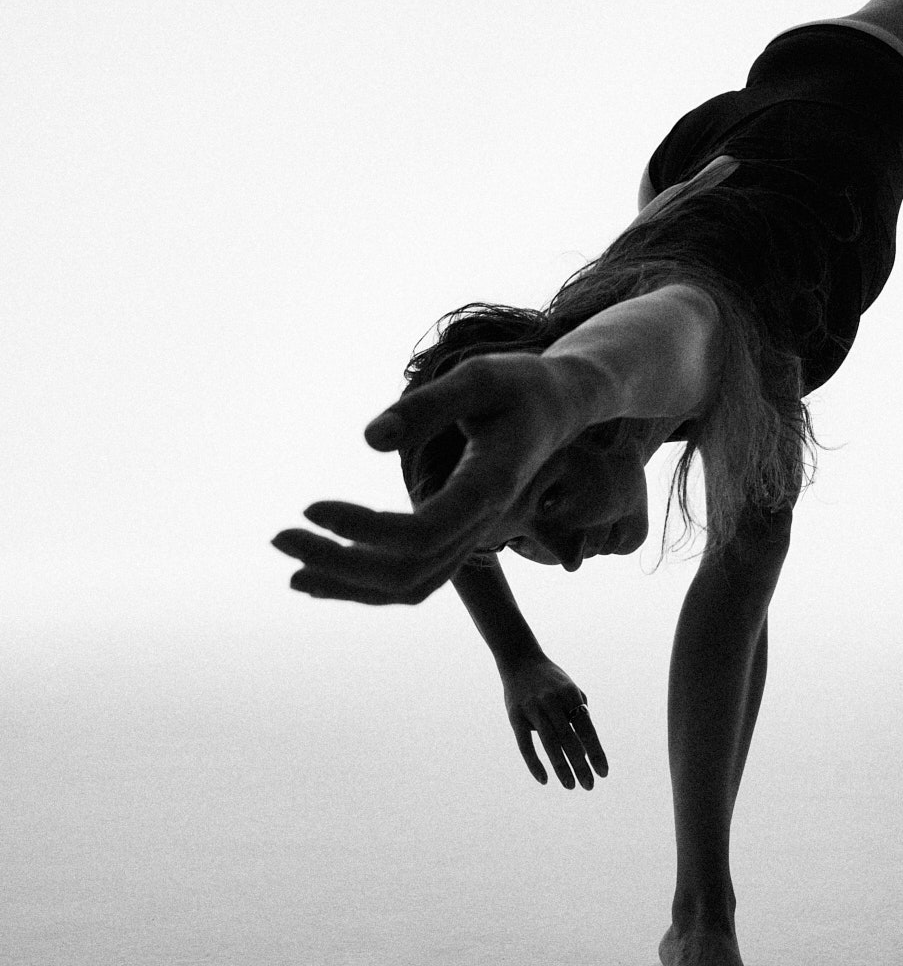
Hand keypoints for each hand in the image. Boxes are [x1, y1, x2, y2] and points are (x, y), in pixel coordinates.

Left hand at [271, 352, 594, 604]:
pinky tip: (323, 576)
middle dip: (340, 563)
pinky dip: (367, 583)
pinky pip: (415, 577)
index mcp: (489, 488)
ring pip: (411, 586)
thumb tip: (369, 439)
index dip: (362, 530)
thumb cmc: (518, 385)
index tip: (311, 506)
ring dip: (350, 583)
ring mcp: (473, 536)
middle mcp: (482, 524)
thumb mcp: (478, 379)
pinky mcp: (460, 534)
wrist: (558, 406)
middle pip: (409, 571)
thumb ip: (428, 406)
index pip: (420, 534)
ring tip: (291, 570)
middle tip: (281, 538)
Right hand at [502, 656, 607, 789]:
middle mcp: (552, 701)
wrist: (520, 660)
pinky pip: (525, 744)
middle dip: (581, 765)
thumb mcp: (570, 689)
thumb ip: (580, 713)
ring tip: (571, 786)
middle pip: (570, 740)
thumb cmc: (550, 680)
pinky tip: (544, 780)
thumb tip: (588, 748)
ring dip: (562, 768)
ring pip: (550, 744)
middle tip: (589, 786)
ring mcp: (533, 709)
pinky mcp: (515, 716)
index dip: (596, 752)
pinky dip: (534, 763)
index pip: (587, 729)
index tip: (604, 773)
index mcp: (570, 695)